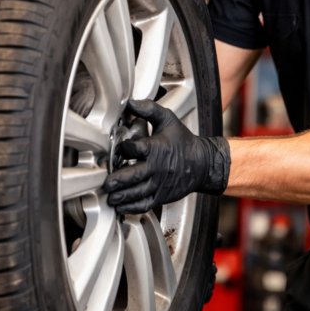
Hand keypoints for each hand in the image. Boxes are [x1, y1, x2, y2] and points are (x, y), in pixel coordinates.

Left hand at [103, 99, 229, 214]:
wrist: (202, 164)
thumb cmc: (184, 142)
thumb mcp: (168, 120)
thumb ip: (149, 110)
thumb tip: (130, 103)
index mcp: (157, 148)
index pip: (135, 149)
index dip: (123, 149)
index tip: (117, 150)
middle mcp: (157, 168)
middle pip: (135, 175)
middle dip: (119, 180)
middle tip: (107, 182)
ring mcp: (159, 184)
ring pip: (138, 192)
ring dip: (122, 196)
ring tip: (110, 196)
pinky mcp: (161, 196)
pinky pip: (145, 204)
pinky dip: (132, 207)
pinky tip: (120, 206)